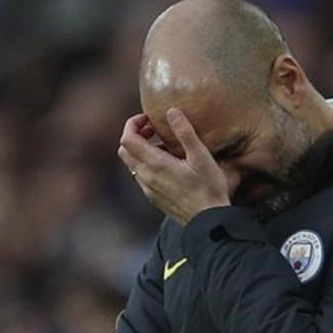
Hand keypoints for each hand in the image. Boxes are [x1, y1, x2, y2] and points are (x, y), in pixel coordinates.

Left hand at [117, 108, 229, 225]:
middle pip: (125, 150)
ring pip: (132, 164)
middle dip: (135, 134)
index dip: (133, 123)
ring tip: (164, 145)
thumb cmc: (208, 189)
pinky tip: (168, 164)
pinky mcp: (154, 198)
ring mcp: (148, 189)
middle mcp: (146, 177)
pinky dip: (146, 164)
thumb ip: (185, 132)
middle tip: (155, 129)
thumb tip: (171, 111)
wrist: (208, 222)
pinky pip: (140, 176)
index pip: (127, 138)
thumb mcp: (201, 156)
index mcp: (155, 164)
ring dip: (141, 150)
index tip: (150, 118)